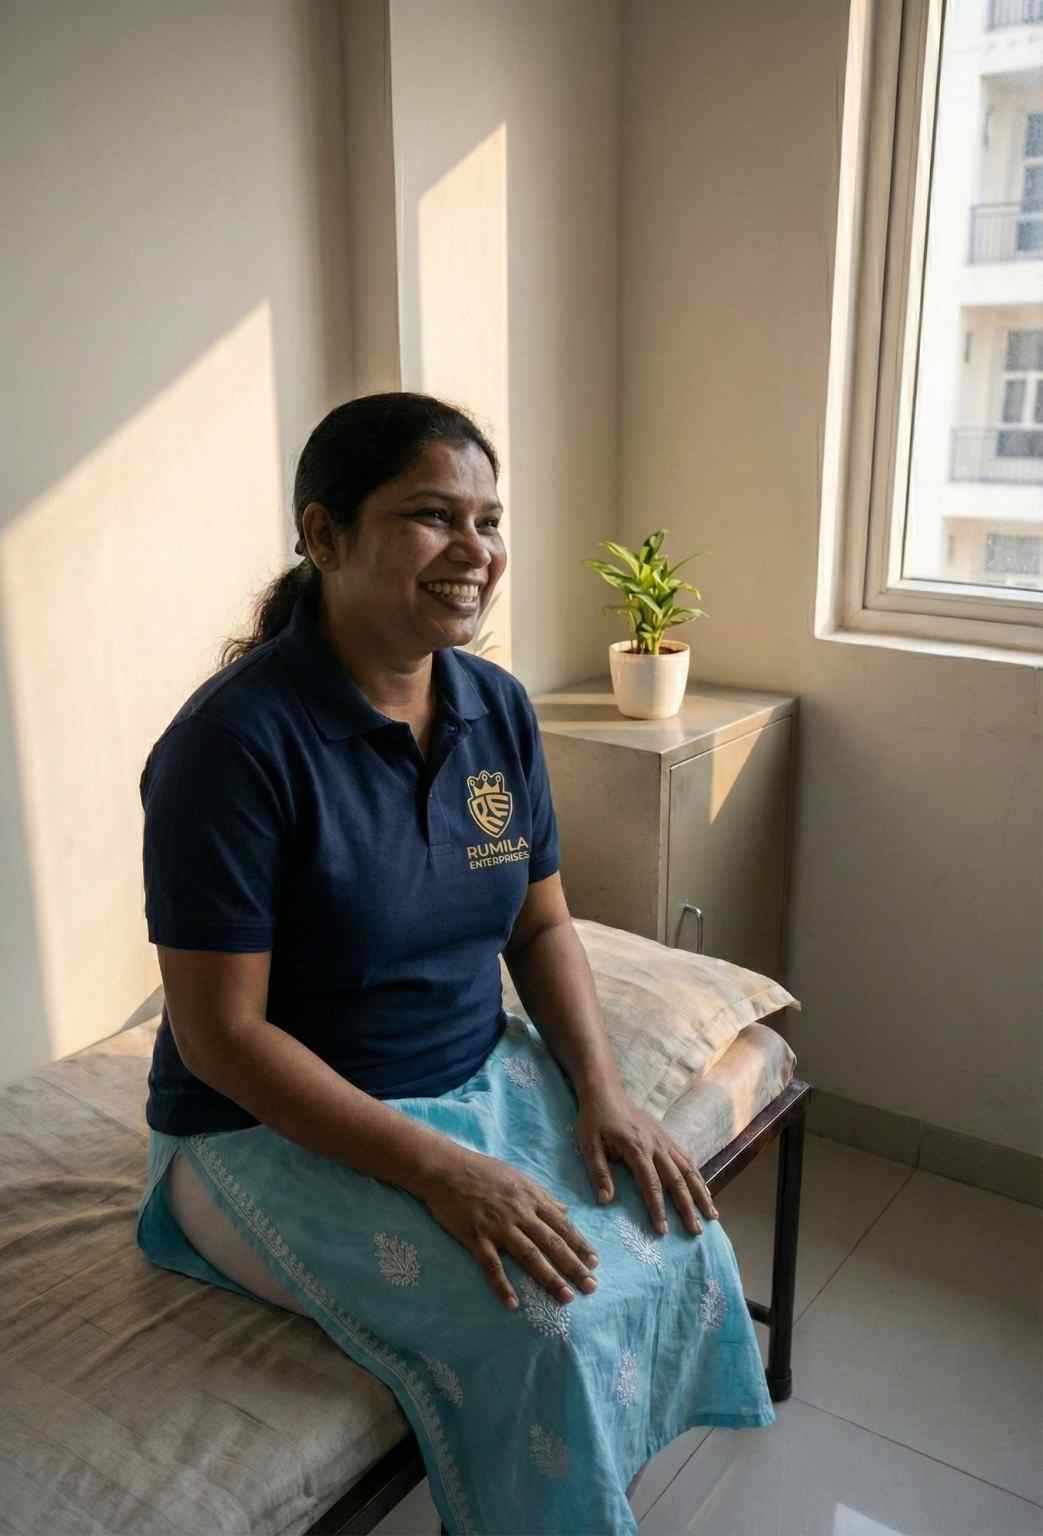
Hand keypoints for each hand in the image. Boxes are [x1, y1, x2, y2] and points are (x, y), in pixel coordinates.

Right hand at [422, 1148, 599, 1310]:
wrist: (446, 1169)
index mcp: (531, 1198)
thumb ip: (543, 1196)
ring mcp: (498, 1226)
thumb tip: (565, 1210)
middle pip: (552, 1243)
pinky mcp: (476, 1237)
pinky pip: (492, 1266)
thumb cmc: (483, 1171)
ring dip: (550, 1278)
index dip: (580, 1245)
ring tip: (566, 1297)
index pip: (562, 1226)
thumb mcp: (519, 1177)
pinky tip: (513, 1305)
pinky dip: (502, 1286)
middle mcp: (519, 1213)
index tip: (595, 1263)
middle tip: (591, 1286)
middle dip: (574, 1266)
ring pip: (529, 1256)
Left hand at [575, 1091, 718, 1236]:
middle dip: (688, 1208)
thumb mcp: (588, 1144)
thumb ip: (598, 1172)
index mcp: (637, 1148)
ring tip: (712, 1215)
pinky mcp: (666, 1137)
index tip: (663, 1231)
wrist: (605, 1091)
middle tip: (696, 1231)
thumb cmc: (594, 1119)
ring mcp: (664, 1140)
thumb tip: (605, 1201)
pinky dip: (697, 1177)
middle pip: (677, 1180)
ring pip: (688, 1170)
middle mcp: (656, 1146)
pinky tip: (704, 1191)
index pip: (651, 1185)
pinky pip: (686, 1159)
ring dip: (701, 1194)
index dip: (658, 1209)